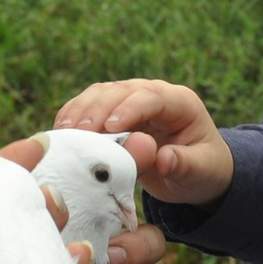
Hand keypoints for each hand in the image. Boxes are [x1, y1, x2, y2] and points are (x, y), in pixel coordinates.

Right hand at [50, 79, 233, 205]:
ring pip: (101, 94)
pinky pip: (89, 106)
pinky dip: (73, 117)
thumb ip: (185, 165)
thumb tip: (165, 159)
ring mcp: (131, 100)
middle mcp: (154, 95)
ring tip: (63, 133)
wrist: (193, 173)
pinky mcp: (113, 112)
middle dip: (98, 109)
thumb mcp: (202, 172)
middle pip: (121, 90)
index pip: (152, 97)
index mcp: (181, 103)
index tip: (111, 127)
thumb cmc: (202, 171)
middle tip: (78, 132)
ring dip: (80, 111)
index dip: (131, 108)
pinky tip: (60, 133)